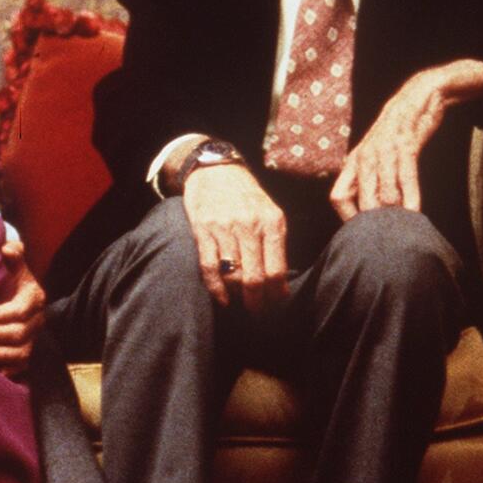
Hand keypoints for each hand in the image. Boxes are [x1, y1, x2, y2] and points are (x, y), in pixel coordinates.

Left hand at [0, 239, 43, 374]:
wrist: (14, 297)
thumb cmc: (9, 280)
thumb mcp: (12, 266)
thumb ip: (12, 255)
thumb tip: (7, 248)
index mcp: (34, 298)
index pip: (20, 311)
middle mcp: (37, 321)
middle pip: (19, 334)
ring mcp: (33, 339)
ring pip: (22, 353)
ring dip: (1, 354)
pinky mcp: (26, 354)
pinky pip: (22, 367)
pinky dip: (9, 370)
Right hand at [181, 161, 287, 309]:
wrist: (215, 169)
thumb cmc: (245, 196)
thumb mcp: (269, 212)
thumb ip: (276, 242)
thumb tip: (280, 281)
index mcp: (272, 221)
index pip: (277, 268)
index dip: (276, 294)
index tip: (275, 306)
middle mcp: (249, 224)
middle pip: (255, 276)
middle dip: (257, 301)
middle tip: (257, 313)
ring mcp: (224, 227)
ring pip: (232, 274)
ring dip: (237, 296)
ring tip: (240, 306)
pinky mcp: (202, 229)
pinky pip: (210, 266)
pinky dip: (216, 288)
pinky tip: (222, 298)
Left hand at [330, 60, 482, 220]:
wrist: (417, 99)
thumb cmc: (396, 134)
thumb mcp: (375, 155)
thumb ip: (368, 180)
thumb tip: (366, 212)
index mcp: (354, 162)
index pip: (338, 197)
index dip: (348, 218)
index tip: (362, 232)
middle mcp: (364, 158)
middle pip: (361, 199)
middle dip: (372, 222)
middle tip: (385, 240)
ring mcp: (384, 151)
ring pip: (384, 191)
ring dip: (394, 214)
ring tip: (402, 230)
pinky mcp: (405, 145)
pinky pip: (406, 176)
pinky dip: (410, 196)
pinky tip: (415, 212)